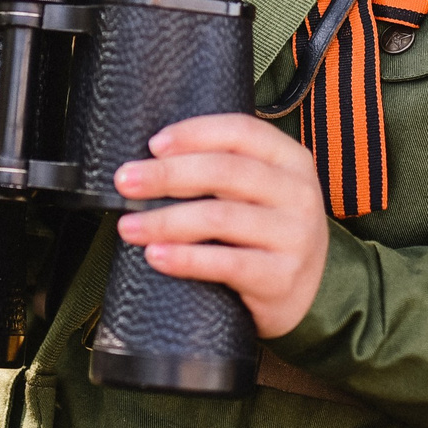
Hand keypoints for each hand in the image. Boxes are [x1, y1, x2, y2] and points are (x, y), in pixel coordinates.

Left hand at [113, 113, 327, 337]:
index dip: (194, 133)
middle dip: (167, 175)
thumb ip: (225, 167)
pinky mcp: (282, 278)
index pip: (241, 132)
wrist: (302, 295)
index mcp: (292, 160)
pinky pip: (226, 264)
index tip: (152, 144)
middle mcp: (299, 194)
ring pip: (220, 218)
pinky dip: (185, 259)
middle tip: (125, 182)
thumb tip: (153, 156)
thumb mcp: (261, 191)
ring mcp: (295, 237)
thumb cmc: (266, 232)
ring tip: (128, 225)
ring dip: (165, 220)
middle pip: (225, 172)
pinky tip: (156, 256)